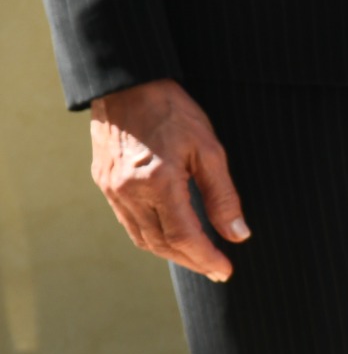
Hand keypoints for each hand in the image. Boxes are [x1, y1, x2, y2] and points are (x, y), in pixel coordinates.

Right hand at [88, 80, 247, 281]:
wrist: (126, 83)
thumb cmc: (172, 111)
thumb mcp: (209, 150)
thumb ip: (223, 196)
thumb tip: (238, 235)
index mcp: (156, 182)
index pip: (185, 238)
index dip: (207, 259)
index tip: (226, 271)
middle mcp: (128, 191)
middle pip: (162, 244)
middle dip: (192, 261)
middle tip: (216, 269)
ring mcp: (111, 188)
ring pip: (143, 238)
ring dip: (171, 253)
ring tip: (198, 258)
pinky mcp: (104, 182)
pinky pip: (129, 222)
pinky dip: (152, 236)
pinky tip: (171, 237)